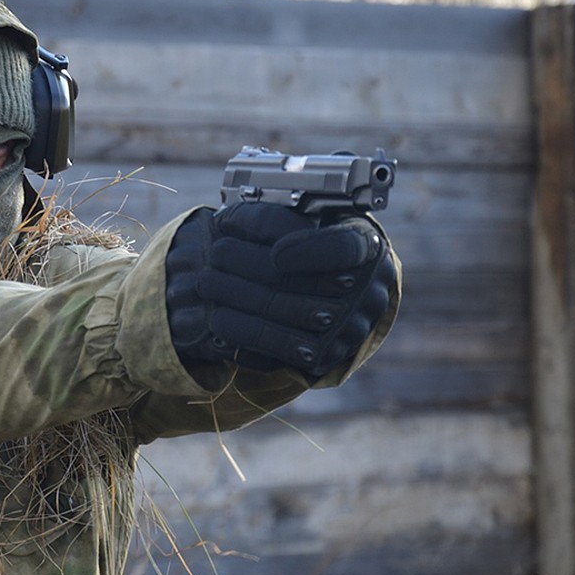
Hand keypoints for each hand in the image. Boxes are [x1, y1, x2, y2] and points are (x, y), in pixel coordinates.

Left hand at [165, 202, 395, 376]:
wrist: (346, 292)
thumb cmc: (322, 243)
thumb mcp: (317, 218)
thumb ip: (281, 216)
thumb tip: (244, 228)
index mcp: (367, 248)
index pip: (344, 248)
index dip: (309, 250)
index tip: (275, 253)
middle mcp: (365, 292)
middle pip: (302, 283)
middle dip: (248, 267)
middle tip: (215, 253)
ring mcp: (347, 330)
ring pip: (286, 316)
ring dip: (238, 299)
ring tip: (207, 283)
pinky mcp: (324, 357)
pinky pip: (280, 352)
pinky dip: (245, 335)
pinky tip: (219, 319)